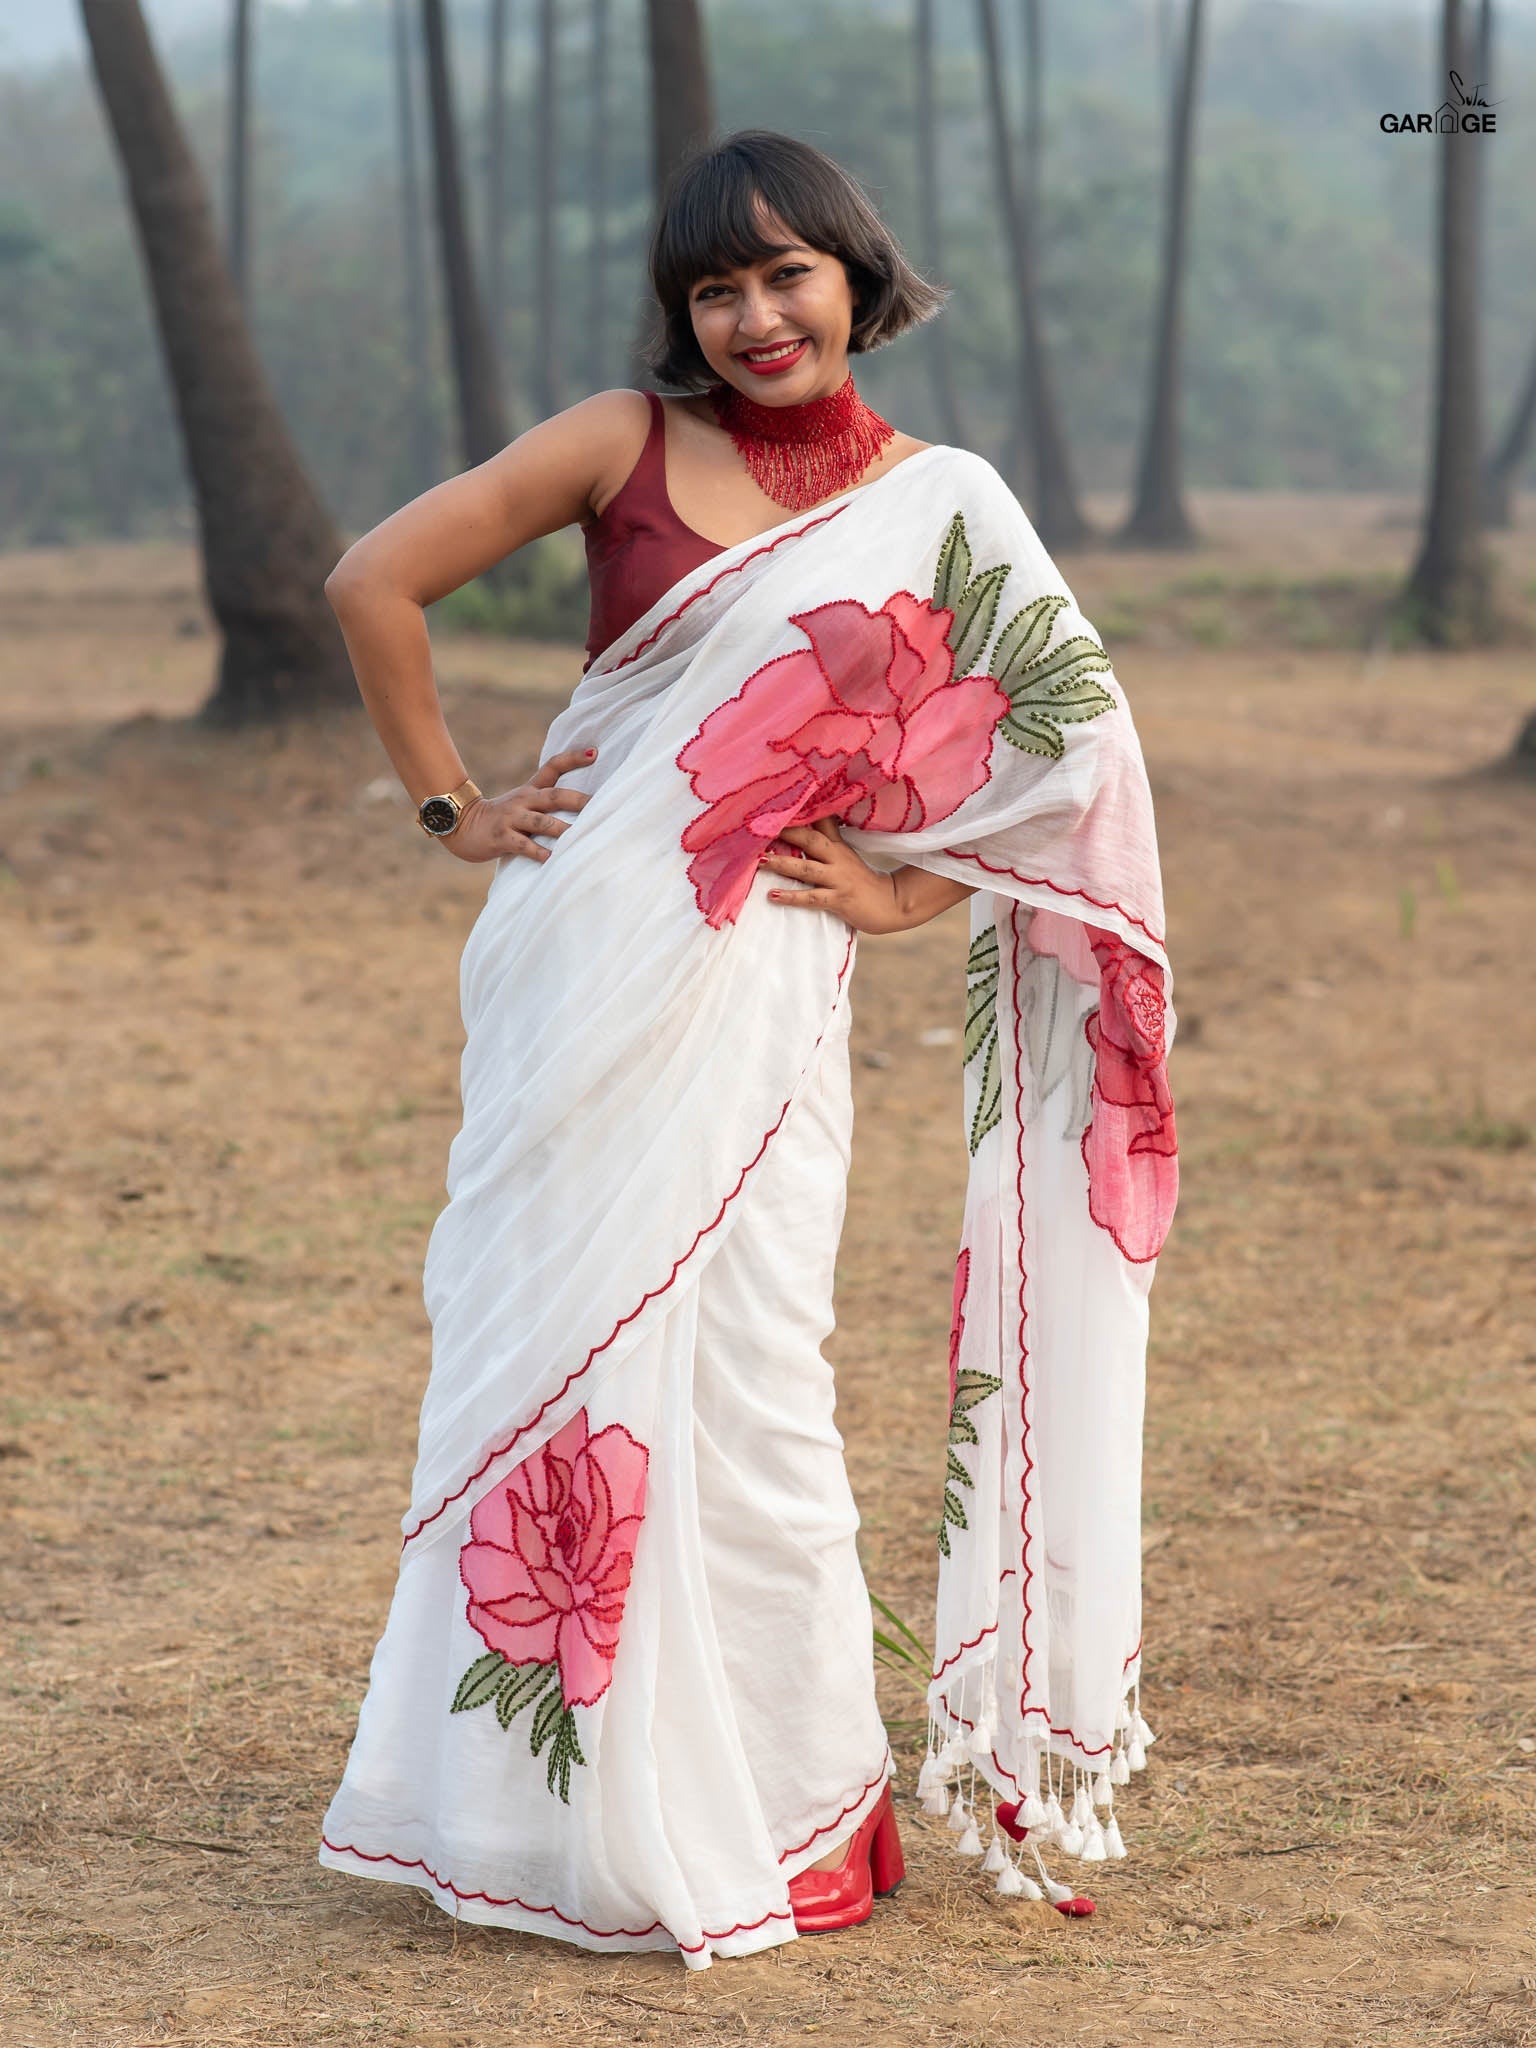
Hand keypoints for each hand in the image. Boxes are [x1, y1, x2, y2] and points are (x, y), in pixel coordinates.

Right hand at [441, 747, 595, 863]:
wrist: (460, 825)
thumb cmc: (501, 818)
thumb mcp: (522, 802)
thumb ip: (546, 801)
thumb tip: (584, 805)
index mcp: (531, 789)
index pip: (553, 766)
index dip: (574, 758)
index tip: (595, 752)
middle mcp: (524, 800)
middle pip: (555, 796)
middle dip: (579, 801)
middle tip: (601, 806)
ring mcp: (512, 818)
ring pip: (542, 823)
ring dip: (562, 831)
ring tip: (581, 838)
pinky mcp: (502, 837)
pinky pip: (523, 845)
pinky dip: (539, 852)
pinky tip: (552, 859)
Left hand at [761, 819, 907, 933]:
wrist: (889, 904)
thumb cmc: (860, 879)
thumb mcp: (845, 853)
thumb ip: (827, 835)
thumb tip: (811, 815)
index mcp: (837, 845)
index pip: (819, 820)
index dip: (800, 811)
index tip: (776, 803)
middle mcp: (837, 857)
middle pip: (810, 839)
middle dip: (786, 833)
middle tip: (760, 829)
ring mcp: (838, 879)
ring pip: (807, 868)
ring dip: (782, 864)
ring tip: (761, 862)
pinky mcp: (839, 899)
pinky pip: (812, 897)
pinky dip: (791, 897)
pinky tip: (773, 895)